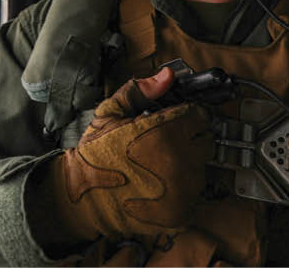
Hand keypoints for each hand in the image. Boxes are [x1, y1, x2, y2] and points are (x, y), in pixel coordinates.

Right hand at [50, 67, 213, 241]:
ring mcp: (183, 190)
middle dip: (188, 137)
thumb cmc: (95, 155)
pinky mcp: (182, 212)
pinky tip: (159, 182)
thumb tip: (167, 76)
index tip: (176, 118)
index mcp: (166, 133)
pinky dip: (182, 187)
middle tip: (165, 140)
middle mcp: (180, 162)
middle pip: (205, 140)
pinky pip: (194, 193)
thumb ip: (141, 91)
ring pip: (201, 167)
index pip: (199, 116)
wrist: (83, 197)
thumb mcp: (111, 113)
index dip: (186, 114)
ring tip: (157, 163)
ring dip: (186, 162)